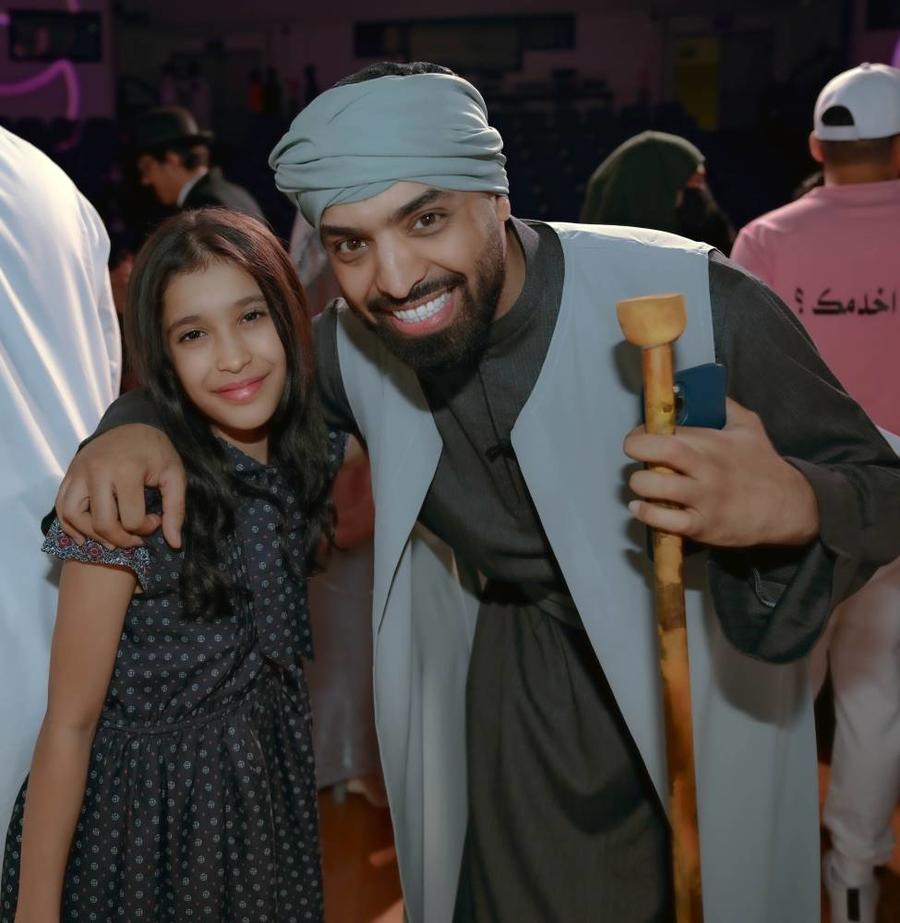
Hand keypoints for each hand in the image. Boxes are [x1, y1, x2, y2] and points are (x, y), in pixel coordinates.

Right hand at [55, 424, 185, 548]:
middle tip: (135, 538)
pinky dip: (68, 526)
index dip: (147, 528)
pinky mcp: (69, 474)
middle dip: (121, 539)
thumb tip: (175, 544)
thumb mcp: (174, 476)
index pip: (131, 519)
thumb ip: (175, 510)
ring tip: (111, 541)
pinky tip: (84, 537)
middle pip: (102, 523)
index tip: (156, 520)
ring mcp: (79, 472)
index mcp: (127, 471)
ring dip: (92, 536)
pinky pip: (60, 506)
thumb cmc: (156, 452)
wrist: (133, 424)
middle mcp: (98, 472)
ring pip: (74, 516)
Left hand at [624, 398, 818, 547]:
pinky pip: (667, 520)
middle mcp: (707, 468)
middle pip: (662, 451)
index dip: (645, 431)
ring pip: (658, 487)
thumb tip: (701, 389)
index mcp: (713, 443)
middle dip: (637, 449)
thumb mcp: (750, 427)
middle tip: (634, 454)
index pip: (669, 430)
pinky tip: (641, 507)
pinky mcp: (704, 526)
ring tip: (641, 483)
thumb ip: (725, 406)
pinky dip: (647, 514)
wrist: (790, 506)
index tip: (639, 435)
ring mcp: (704, 498)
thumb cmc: (764, 465)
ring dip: (639, 484)